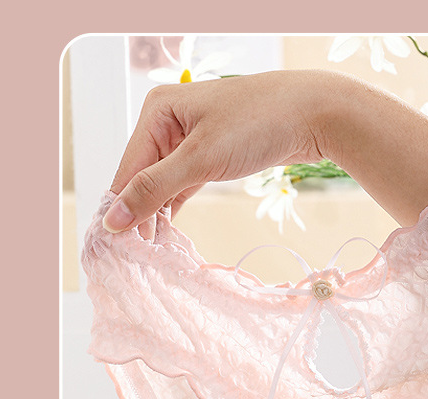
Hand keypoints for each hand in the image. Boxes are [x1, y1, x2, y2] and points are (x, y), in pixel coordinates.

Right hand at [104, 70, 329, 231]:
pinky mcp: (213, 155)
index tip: (116, 248)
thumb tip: (113, 219)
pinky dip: (178, 206)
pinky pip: (185, 185)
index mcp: (157, 112)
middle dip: (140, 213)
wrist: (314, 114)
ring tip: (151, 252)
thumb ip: (155, 189)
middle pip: (143, 177)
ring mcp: (192, 139)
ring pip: (165, 183)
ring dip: (159, 214)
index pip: (127, 168)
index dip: (121, 208)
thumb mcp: (201, 159)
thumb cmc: (258, 124)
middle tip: (136, 256)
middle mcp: (169, 122)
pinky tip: (170, 232)